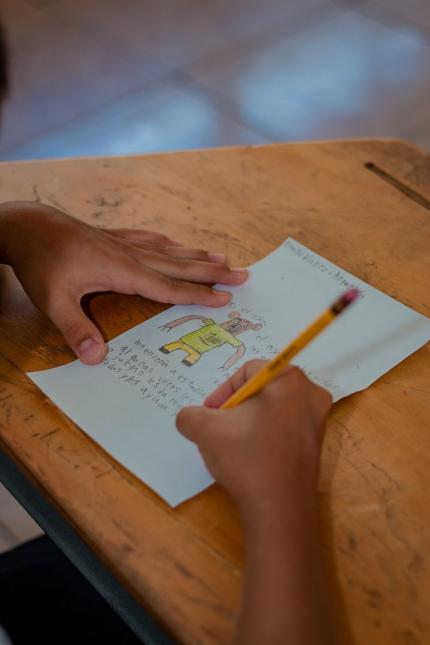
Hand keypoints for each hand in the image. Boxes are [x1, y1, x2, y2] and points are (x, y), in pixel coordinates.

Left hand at [0, 202, 247, 363]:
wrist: (27, 224)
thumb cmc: (40, 262)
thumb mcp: (53, 300)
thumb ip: (75, 329)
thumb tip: (98, 358)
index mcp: (123, 271)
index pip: (168, 287)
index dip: (198, 294)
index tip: (225, 298)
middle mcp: (131, 255)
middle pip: (179, 266)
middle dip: (212, 272)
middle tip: (243, 274)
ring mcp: (123, 243)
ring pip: (169, 251)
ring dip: (197, 256)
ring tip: (222, 258)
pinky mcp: (113, 236)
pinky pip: (150, 239)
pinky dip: (169, 243)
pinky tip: (174, 241)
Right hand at [176, 361, 331, 520]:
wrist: (279, 509)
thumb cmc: (246, 458)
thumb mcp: (205, 430)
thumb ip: (190, 415)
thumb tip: (190, 417)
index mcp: (288, 379)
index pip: (247, 371)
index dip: (223, 391)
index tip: (210, 413)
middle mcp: (310, 393)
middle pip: (263, 389)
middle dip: (236, 406)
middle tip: (218, 426)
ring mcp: (318, 421)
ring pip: (273, 410)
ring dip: (249, 421)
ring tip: (231, 443)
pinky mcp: (317, 445)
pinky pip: (285, 429)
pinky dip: (265, 436)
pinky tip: (250, 457)